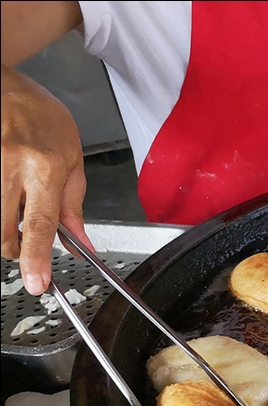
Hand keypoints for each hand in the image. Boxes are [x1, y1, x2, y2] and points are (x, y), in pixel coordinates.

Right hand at [1, 64, 92, 294]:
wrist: (1, 81)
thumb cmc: (38, 114)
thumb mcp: (71, 155)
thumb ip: (73, 203)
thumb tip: (81, 243)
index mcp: (45, 166)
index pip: (43, 223)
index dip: (37, 257)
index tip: (37, 283)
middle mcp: (10, 164)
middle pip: (3, 230)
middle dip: (12, 249)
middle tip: (21, 244)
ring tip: (12, 215)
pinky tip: (3, 198)